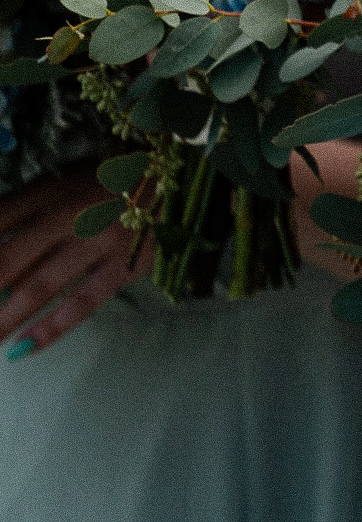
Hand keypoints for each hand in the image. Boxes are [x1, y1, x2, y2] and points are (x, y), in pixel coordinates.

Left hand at [0, 167, 149, 353]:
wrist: (183, 172)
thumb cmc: (111, 177)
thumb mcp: (60, 179)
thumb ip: (19, 207)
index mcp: (46, 192)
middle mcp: (66, 215)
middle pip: (3, 260)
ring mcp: (96, 242)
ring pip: (36, 286)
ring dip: (0, 319)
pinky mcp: (126, 265)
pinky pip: (84, 302)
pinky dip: (50, 328)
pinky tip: (21, 349)